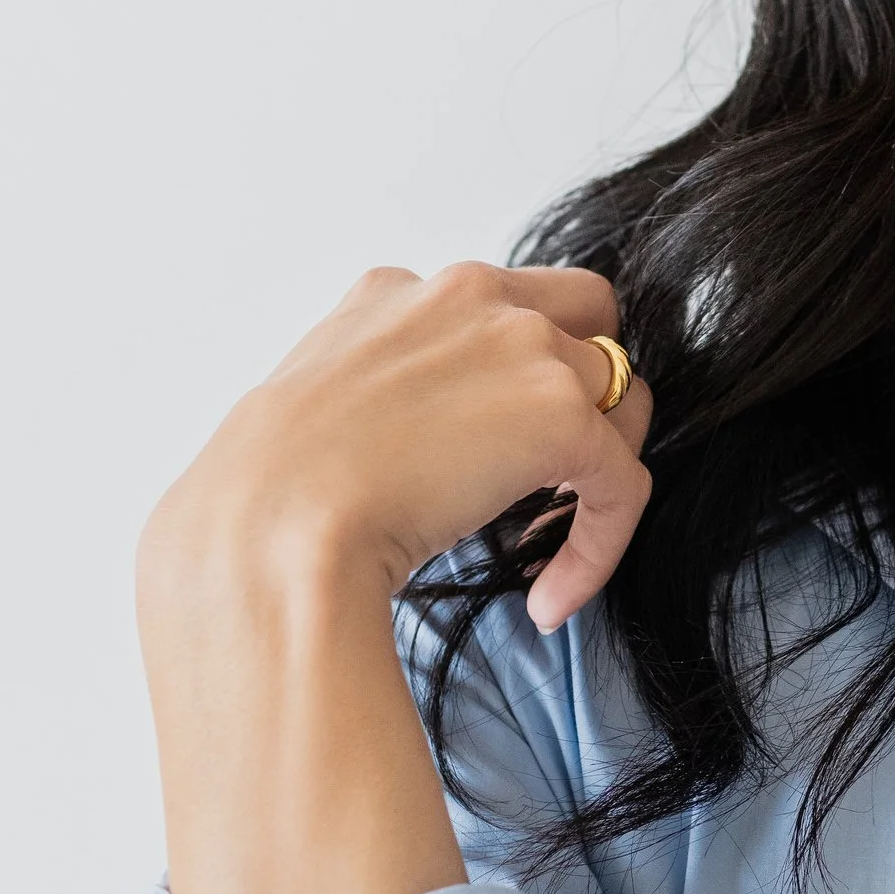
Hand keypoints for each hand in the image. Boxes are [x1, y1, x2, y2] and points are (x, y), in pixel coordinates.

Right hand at [146, 260, 654, 638]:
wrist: (272, 526)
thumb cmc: (270, 496)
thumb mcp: (317, 412)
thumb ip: (379, 399)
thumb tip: (412, 448)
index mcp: (398, 292)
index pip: (501, 304)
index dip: (519, 372)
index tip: (496, 444)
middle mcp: (468, 296)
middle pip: (588, 324)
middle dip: (586, 395)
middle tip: (552, 474)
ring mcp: (522, 348)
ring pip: (622, 399)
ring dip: (599, 472)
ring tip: (549, 540)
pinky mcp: (561, 416)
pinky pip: (624, 481)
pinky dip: (602, 545)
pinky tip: (549, 600)